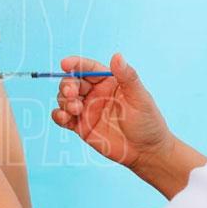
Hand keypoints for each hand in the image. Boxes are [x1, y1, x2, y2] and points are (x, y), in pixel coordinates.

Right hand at [51, 53, 172, 169]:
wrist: (146, 152)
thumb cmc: (148, 122)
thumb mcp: (140, 98)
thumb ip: (127, 77)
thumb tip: (117, 55)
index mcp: (108, 81)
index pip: (88, 68)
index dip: (75, 64)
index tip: (65, 64)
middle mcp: (95, 93)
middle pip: (72, 82)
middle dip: (67, 85)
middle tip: (71, 93)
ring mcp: (86, 109)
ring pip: (65, 98)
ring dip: (64, 101)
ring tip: (76, 109)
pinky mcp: (80, 126)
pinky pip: (62, 117)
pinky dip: (58, 115)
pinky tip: (65, 117)